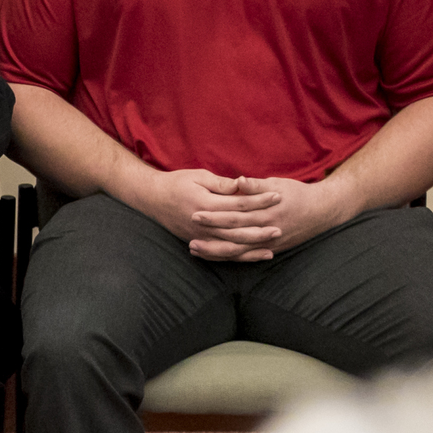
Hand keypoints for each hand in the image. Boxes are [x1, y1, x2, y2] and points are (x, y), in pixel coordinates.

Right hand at [129, 168, 282, 261]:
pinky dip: (240, 256)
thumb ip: (221, 184)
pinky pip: (222, 254)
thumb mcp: (198, 176)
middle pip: (236, 229)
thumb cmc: (177, 183)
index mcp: (204, 203)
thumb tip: (242, 184)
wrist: (152, 199)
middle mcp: (202, 224)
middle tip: (280, 227)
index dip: (259, 200)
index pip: (238, 204)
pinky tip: (255, 255)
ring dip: (252, 246)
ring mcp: (200, 236)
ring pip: (230, 246)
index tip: (277, 196)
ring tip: (272, 243)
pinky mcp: (199, 242)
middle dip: (260, 229)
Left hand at [191, 176, 357, 256]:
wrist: (323, 212)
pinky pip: (246, 257)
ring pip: (238, 251)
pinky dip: (229, 258)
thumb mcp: (278, 184)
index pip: (235, 214)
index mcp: (266, 211)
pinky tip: (213, 256)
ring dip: (215, 251)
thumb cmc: (298, 194)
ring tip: (194, 249)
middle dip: (209, 235)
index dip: (214, 215)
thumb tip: (239, 181)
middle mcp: (267, 230)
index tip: (195, 212)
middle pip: (233, 236)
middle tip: (188, 235)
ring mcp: (269, 243)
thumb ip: (256, 186)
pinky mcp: (271, 249)